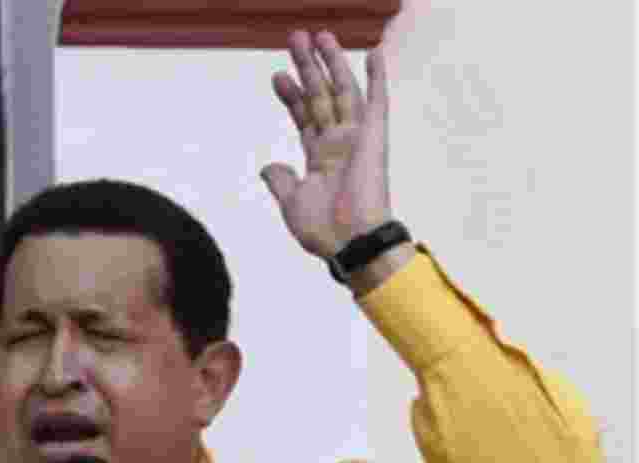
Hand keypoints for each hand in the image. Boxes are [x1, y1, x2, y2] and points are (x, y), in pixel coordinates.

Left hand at [261, 29, 391, 259]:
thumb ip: (281, 182)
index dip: (291, 96)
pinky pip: (377, 103)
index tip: (278, 76)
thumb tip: (268, 167)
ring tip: (320, 35)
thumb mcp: (292, 204)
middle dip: (308, 67)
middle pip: (320, 96)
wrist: (350, 243)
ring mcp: (356, 139)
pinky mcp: (375, 138)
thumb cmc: (323, 232)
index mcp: (319, 158)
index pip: (304, 117)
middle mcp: (338, 144)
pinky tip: (373, 53)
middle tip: (295, 38)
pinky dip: (377, 78)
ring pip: (343, 91)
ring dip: (333, 63)